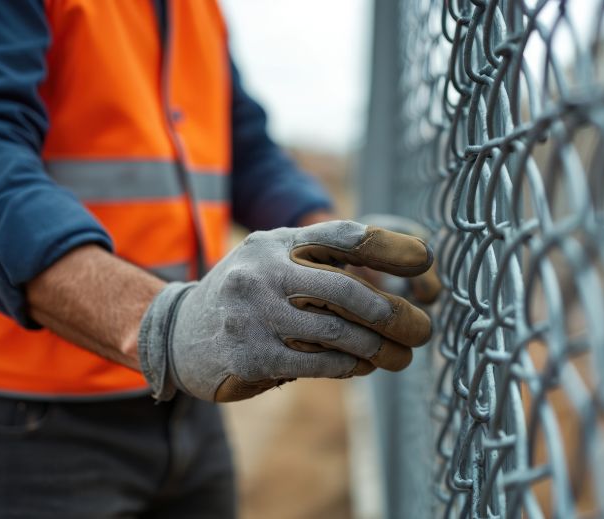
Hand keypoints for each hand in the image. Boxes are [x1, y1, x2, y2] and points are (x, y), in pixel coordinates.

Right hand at [138, 220, 432, 401]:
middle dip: (395, 314)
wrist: (178, 332)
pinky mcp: (251, 355)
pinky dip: (352, 366)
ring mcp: (254, 314)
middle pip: (348, 291)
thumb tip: (395, 277)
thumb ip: (323, 260)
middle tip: (424, 330)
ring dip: (381, 348)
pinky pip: (318, 363)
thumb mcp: (275, 259)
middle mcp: (265, 271)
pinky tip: (366, 365)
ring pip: (338, 332)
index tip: (425, 260)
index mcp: (278, 241)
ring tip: (403, 356)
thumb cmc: (248, 293)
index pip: (345, 236)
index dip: (390, 248)